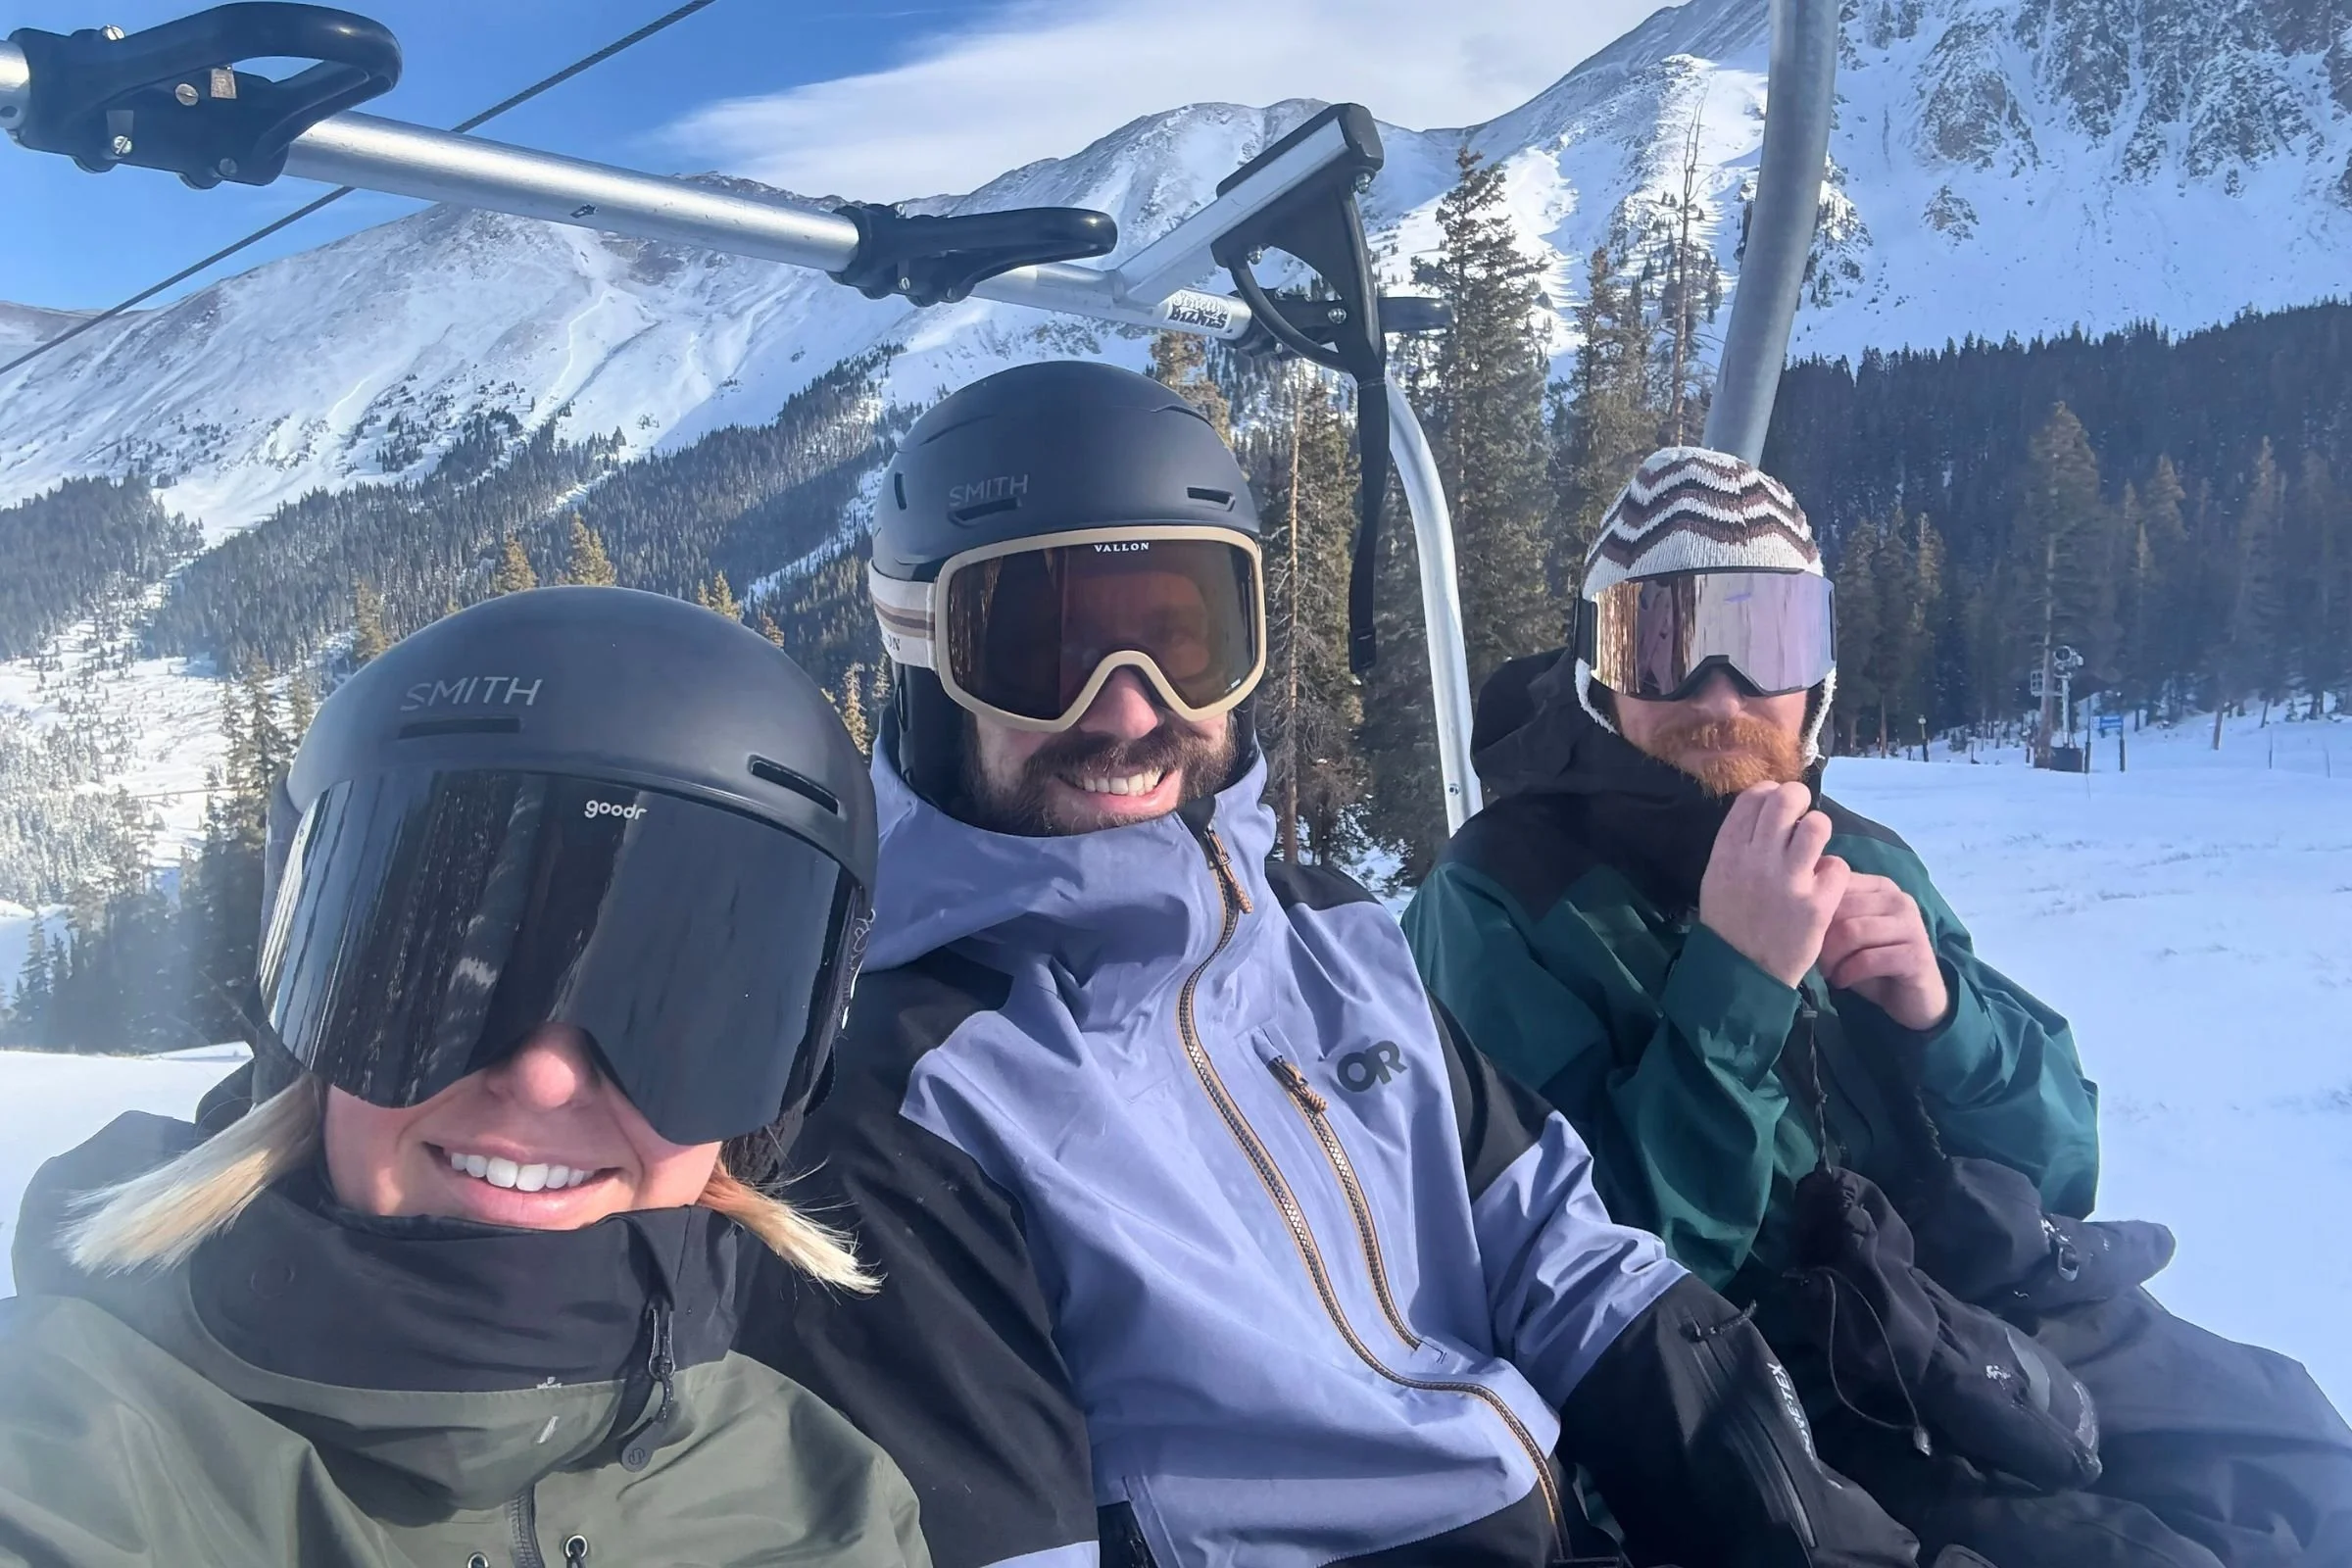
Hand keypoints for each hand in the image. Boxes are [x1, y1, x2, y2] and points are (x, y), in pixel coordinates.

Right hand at [1697, 783, 1850, 987]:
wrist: (1742, 973)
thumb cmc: (1729, 922)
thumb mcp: (1716, 877)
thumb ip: (1737, 844)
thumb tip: (1763, 809)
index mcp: (1728, 852)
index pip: (1754, 797)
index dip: (1770, 793)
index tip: (1776, 806)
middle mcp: (1756, 860)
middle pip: (1787, 799)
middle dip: (1799, 800)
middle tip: (1802, 817)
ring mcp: (1788, 881)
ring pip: (1818, 825)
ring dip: (1819, 832)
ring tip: (1814, 849)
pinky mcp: (1817, 904)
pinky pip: (1838, 866)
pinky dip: (1833, 873)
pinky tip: (1823, 885)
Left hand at [1820, 873, 1951, 1030]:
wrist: (1912, 999)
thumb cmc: (1872, 962)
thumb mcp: (1847, 932)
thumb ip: (1830, 911)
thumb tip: (1792, 897)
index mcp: (1881, 886)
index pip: (1835, 884)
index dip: (1813, 912)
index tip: (1806, 935)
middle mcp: (1899, 900)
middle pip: (1840, 908)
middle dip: (1820, 938)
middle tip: (1816, 959)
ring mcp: (1912, 926)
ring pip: (1852, 932)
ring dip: (1831, 957)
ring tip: (1828, 970)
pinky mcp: (1916, 955)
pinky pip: (1867, 959)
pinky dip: (1847, 973)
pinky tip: (1842, 981)